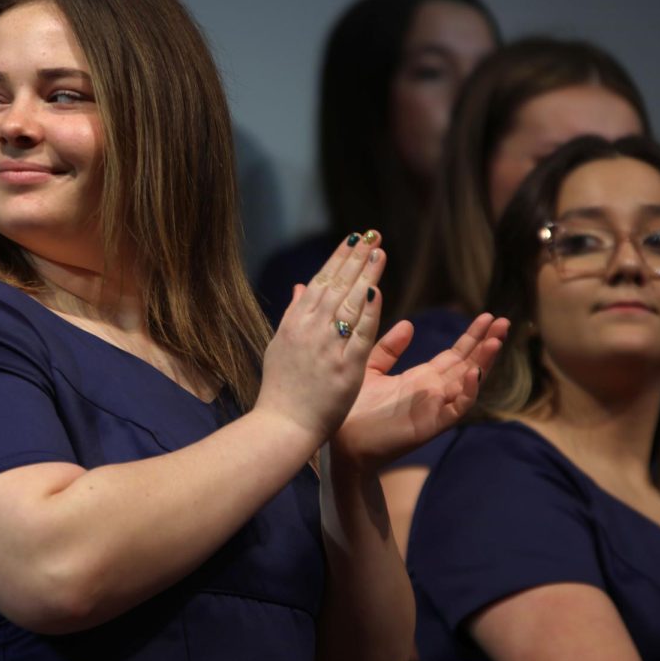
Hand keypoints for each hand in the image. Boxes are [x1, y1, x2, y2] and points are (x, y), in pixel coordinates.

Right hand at [256, 231, 385, 442]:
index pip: (320, 282)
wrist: (282, 426)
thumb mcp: (280, 346)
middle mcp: (309, 330)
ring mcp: (326, 348)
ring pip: (348, 303)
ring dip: (365, 275)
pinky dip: (369, 312)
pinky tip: (377, 291)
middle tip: (372, 234)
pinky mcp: (344, 368)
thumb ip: (293, 315)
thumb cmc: (282, 390)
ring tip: (379, 251)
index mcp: (294, 324)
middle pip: (336, 286)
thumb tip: (301, 286)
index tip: (354, 239)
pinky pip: (359, 334)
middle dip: (355, 258)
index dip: (338, 258)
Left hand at [331, 313, 509, 469]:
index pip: (455, 354)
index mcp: (422, 378)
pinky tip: (473, 373)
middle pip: (468, 364)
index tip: (488, 316)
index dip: (472, 336)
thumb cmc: (352, 409)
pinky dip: (467, 392)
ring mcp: (434, 408)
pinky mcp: (430, 425)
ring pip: (468, 383)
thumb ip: (389, 349)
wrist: (341, 442)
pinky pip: (455, 408)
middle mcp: (433, 392)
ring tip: (496, 340)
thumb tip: (409, 324)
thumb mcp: (370, 369)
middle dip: (486, 343)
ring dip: (483, 362)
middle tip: (504, 322)